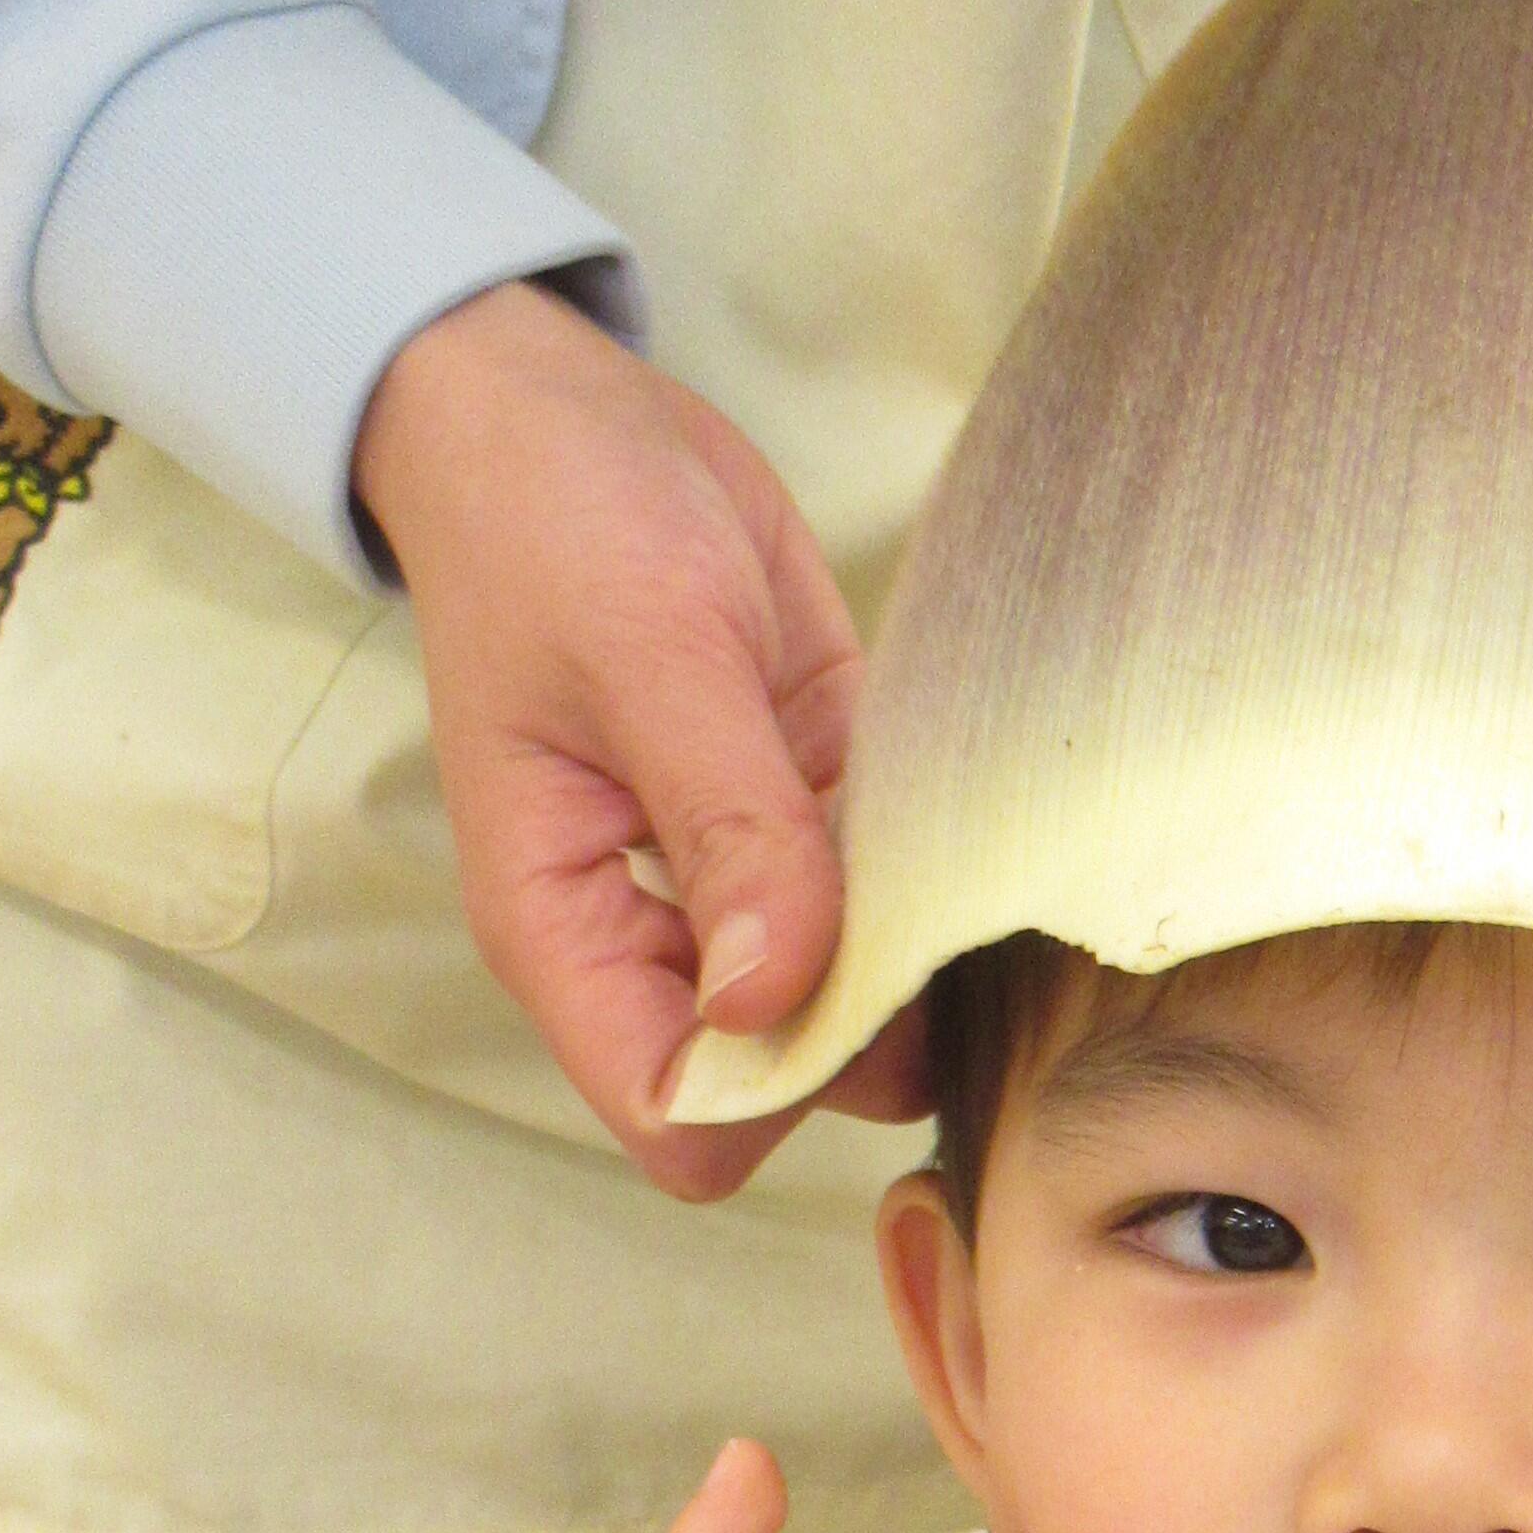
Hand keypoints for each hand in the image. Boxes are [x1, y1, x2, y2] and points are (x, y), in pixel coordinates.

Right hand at [354, 278, 928, 1198]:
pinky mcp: (812, 819)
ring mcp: (743, 885)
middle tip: (952, 921)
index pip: (681, 1119)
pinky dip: (939, 875)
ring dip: (926, 955)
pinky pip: (895, 898)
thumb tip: (775, 1001)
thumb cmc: (552, 522)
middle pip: (791, 1082)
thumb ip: (726, 830)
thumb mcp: (650, 656)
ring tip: (980, 864)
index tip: (856, 988)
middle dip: (876, 1029)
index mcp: (567, 932)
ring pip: (863, 1001)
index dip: (782, 1091)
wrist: (555, 413)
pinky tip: (979, 814)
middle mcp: (655, 936)